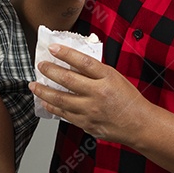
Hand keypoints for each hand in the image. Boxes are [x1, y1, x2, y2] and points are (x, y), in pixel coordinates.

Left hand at [30, 44, 145, 145]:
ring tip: (34, 85)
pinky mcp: (86, 124)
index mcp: (107, 78)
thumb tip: (73, 62)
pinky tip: (45, 102)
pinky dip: (53, 108)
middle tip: (40, 65)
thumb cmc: (128, 99)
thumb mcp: (115, 77)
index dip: (65, 53)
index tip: (53, 48)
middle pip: (67, 80)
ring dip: (44, 91)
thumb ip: (95, 71)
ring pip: (61, 99)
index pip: (82, 61)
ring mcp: (91, 110)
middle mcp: (98, 93)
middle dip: (49, 71)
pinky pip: (64, 115)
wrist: (139, 124)